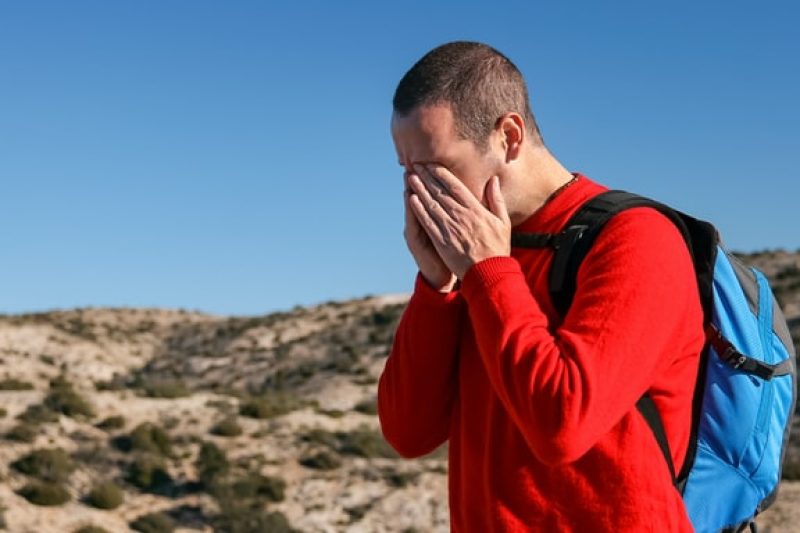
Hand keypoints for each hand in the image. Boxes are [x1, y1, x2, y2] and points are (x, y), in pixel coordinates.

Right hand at [403, 172, 456, 291]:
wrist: (443, 277)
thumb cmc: (454, 255)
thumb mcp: (458, 233)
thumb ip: (462, 215)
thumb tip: (470, 197)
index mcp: (438, 219)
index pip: (436, 195)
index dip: (434, 180)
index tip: (434, 162)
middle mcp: (425, 223)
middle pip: (423, 197)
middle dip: (421, 180)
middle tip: (417, 161)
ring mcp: (419, 231)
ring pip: (415, 207)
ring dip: (412, 190)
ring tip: (410, 173)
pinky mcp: (416, 242)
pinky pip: (414, 223)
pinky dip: (413, 211)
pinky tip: (411, 198)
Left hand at [407, 164, 510, 279]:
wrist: (489, 273)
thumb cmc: (497, 248)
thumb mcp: (502, 221)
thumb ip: (496, 199)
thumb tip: (493, 180)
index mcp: (475, 209)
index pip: (455, 186)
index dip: (441, 173)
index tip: (431, 163)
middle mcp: (461, 216)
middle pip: (440, 191)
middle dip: (427, 176)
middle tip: (415, 164)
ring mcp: (450, 228)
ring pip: (431, 204)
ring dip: (419, 189)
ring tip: (410, 177)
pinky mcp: (441, 241)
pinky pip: (428, 222)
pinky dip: (419, 210)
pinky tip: (411, 199)